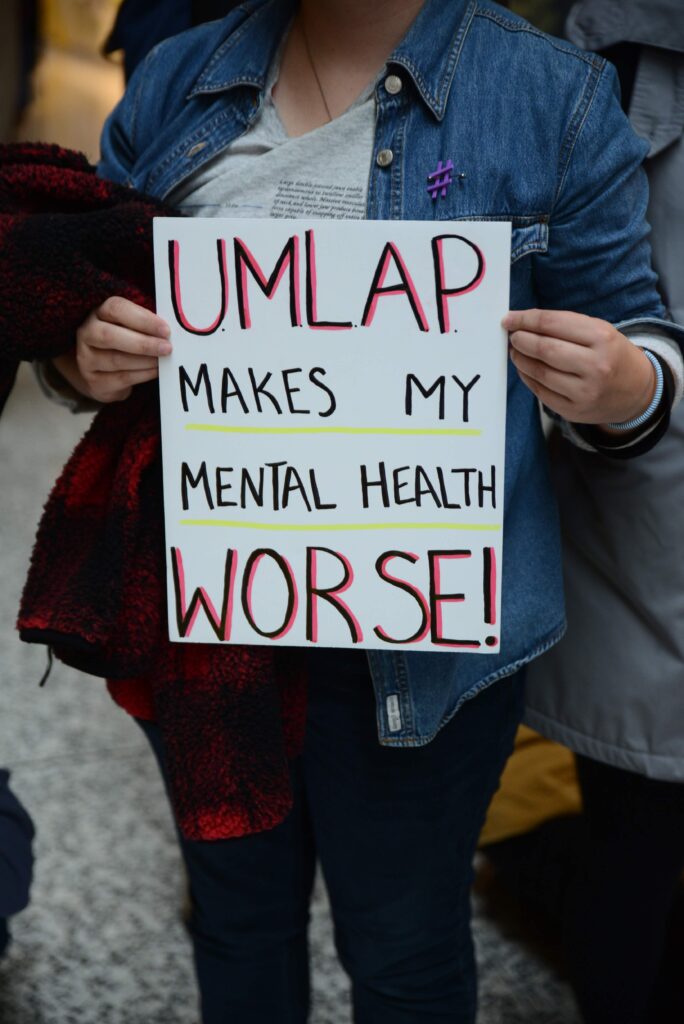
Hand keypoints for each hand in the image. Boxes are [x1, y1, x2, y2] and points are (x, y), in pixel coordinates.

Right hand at [60, 297, 171, 402]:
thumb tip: (168, 331)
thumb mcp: (131, 326)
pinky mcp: (95, 382)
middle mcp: (87, 334)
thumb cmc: (124, 340)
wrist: (102, 371)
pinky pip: (122, 378)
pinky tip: (156, 371)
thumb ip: (145, 324)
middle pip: (110, 336)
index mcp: (98, 313)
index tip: (165, 329)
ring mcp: (87, 360)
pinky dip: (143, 374)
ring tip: (164, 360)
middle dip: (143, 343)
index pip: (116, 309)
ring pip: (117, 360)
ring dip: (145, 361)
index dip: (142, 319)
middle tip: (167, 348)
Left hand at [503, 309, 655, 427]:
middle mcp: (595, 366)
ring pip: (540, 372)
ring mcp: (585, 392)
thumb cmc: (612, 355)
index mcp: (602, 338)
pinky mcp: (574, 411)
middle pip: (544, 349)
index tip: (510, 319)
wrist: (638, 392)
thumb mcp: (600, 331)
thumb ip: (565, 326)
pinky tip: (525, 369)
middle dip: (521, 340)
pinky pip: (541, 393)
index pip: (553, 324)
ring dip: (521, 359)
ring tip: (516, 351)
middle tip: (512, 336)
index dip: (525, 320)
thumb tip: (523, 324)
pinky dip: (528, 378)